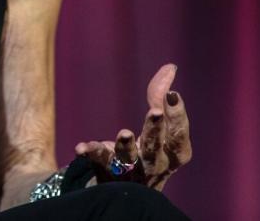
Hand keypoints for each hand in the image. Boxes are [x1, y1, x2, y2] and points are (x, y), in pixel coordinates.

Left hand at [74, 63, 191, 190]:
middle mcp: (154, 166)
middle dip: (156, 130)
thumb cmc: (148, 151)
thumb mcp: (158, 126)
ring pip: (128, 161)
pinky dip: (91, 154)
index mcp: (172, 154)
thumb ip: (160, 96)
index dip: (178, 115)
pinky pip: (98, 164)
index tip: (172, 94)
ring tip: (124, 133)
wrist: (124, 191)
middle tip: (156, 112)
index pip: (179, 135)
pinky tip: (81, 148)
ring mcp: (130, 173)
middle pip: (156, 149)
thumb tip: (171, 67)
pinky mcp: (106, 174)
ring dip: (126, 147)